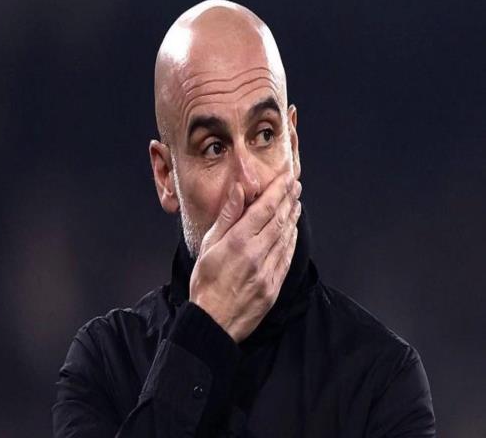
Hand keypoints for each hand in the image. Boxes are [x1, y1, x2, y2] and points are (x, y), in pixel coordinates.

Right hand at [189, 172, 301, 342]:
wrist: (212, 322)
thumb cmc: (205, 284)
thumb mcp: (208, 245)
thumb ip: (227, 216)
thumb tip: (239, 190)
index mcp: (238, 242)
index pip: (265, 208)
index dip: (279, 190)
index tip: (287, 177)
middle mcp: (257, 254)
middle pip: (279, 219)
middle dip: (289, 199)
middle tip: (295, 184)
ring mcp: (268, 271)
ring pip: (286, 237)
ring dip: (292, 217)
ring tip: (296, 202)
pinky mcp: (274, 286)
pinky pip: (287, 257)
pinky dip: (292, 240)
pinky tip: (292, 230)